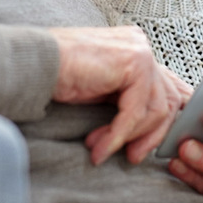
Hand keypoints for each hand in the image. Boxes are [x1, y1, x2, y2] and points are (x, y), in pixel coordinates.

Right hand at [51, 26, 192, 164]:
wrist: (34, 64)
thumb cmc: (60, 75)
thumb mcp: (104, 89)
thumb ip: (129, 98)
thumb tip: (154, 124)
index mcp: (136, 49)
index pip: (167, 89)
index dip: (162, 123)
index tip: (143, 147)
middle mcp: (142, 45)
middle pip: (168, 100)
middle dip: (150, 135)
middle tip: (130, 156)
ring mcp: (141, 52)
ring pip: (156, 110)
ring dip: (128, 137)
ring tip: (101, 149)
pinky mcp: (134, 64)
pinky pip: (135, 112)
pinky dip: (118, 136)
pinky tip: (99, 148)